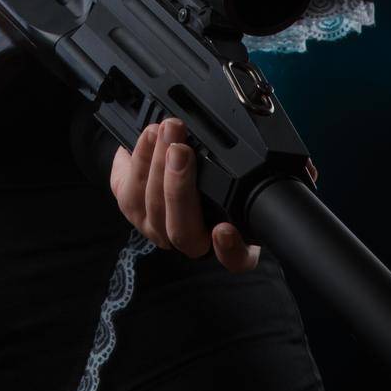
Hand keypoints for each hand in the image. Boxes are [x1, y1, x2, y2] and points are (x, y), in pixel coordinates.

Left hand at [109, 117, 261, 272]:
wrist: (168, 160)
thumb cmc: (212, 172)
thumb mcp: (237, 174)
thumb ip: (248, 167)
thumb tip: (261, 137)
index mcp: (227, 241)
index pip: (235, 259)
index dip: (230, 250)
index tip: (224, 229)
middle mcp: (191, 241)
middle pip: (183, 231)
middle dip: (178, 187)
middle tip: (180, 151)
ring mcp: (157, 228)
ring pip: (153, 207)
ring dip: (156, 165)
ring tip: (164, 131)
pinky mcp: (131, 208)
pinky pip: (129, 191)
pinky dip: (138, 161)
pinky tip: (147, 138)